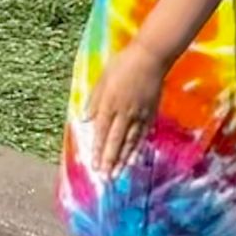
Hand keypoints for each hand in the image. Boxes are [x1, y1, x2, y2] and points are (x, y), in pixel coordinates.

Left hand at [86, 41, 169, 178]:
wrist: (150, 58)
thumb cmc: (123, 64)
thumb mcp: (102, 78)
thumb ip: (94, 99)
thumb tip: (85, 119)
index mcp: (109, 103)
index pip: (102, 132)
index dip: (98, 150)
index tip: (95, 165)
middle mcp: (124, 113)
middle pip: (116, 141)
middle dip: (110, 160)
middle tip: (106, 177)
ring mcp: (139, 115)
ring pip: (130, 141)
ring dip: (123, 159)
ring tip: (118, 174)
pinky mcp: (151, 113)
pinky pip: (143, 135)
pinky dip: (137, 148)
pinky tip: (134, 158)